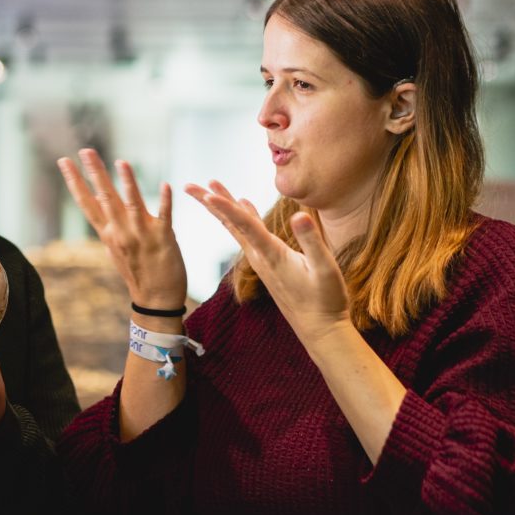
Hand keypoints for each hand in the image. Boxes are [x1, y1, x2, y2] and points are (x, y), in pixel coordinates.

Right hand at [57, 149, 187, 308]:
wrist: (156, 300)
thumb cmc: (137, 272)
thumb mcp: (116, 247)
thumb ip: (109, 222)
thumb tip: (99, 197)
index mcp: (108, 233)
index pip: (87, 203)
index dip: (74, 181)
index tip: (64, 161)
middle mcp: (121, 232)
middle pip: (105, 198)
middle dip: (95, 173)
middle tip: (85, 150)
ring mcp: (141, 235)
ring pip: (132, 204)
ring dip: (128, 183)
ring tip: (121, 162)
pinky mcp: (163, 238)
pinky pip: (164, 216)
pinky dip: (164, 201)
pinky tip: (165, 185)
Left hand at [185, 181, 349, 348]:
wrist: (319, 330)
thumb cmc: (325, 300)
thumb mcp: (325, 269)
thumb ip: (312, 241)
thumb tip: (299, 215)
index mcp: (271, 255)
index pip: (245, 225)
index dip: (227, 207)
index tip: (207, 193)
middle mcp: (260, 257)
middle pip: (231, 223)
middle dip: (210, 203)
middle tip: (188, 185)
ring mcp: (262, 261)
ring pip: (237, 228)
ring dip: (222, 208)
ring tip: (208, 190)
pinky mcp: (267, 263)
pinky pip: (250, 235)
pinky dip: (243, 218)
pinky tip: (243, 205)